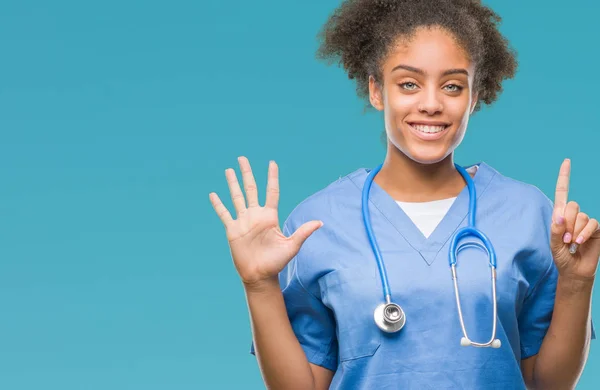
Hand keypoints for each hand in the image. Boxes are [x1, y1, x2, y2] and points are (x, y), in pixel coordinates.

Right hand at [209, 156, 322, 286]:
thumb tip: (320, 223)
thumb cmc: (277, 262)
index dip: (272, 177)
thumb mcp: (292, 246)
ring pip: (237, 197)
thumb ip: (303, 232)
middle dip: (247, 173)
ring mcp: (243, 221)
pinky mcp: (232, 230)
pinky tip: (213, 194)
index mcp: (270, 216)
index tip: (272, 163)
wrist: (260, 275)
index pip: (271, 191)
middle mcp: (256, 215)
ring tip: (229, 170)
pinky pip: (224, 214)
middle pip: (250, 188)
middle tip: (242, 158)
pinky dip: (218, 204)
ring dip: (232, 183)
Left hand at [550, 158, 599, 281]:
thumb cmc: (562, 257)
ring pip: (580, 215)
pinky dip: (584, 233)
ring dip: (574, 230)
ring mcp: (586, 221)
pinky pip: (592, 223)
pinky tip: (580, 243)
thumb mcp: (554, 245)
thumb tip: (559, 216)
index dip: (564, 177)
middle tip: (565, 238)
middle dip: (566, 222)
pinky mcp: (596, 229)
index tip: (567, 161)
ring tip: (572, 243)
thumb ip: (555, 230)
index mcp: (560, 215)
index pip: (562, 192)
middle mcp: (573, 215)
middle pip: (571, 205)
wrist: (575, 270)